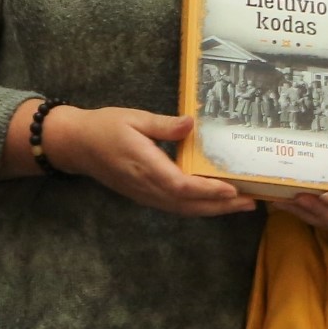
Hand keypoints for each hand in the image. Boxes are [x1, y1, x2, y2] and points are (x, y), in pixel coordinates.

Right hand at [51, 106, 254, 217]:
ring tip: (240, 205)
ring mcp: (144, 195)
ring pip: (183, 210)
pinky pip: (175, 207)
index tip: (232, 189)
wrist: (76, 145)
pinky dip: (197, 208)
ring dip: (212, 210)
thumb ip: (164, 125)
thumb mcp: (133, 118)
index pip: (180, 185)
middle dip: (221, 206)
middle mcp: (146, 186)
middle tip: (251, 201)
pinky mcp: (144, 197)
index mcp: (144, 165)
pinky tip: (213, 203)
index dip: (207, 191)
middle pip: (188, 204)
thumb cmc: (104, 127)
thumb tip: (192, 123)